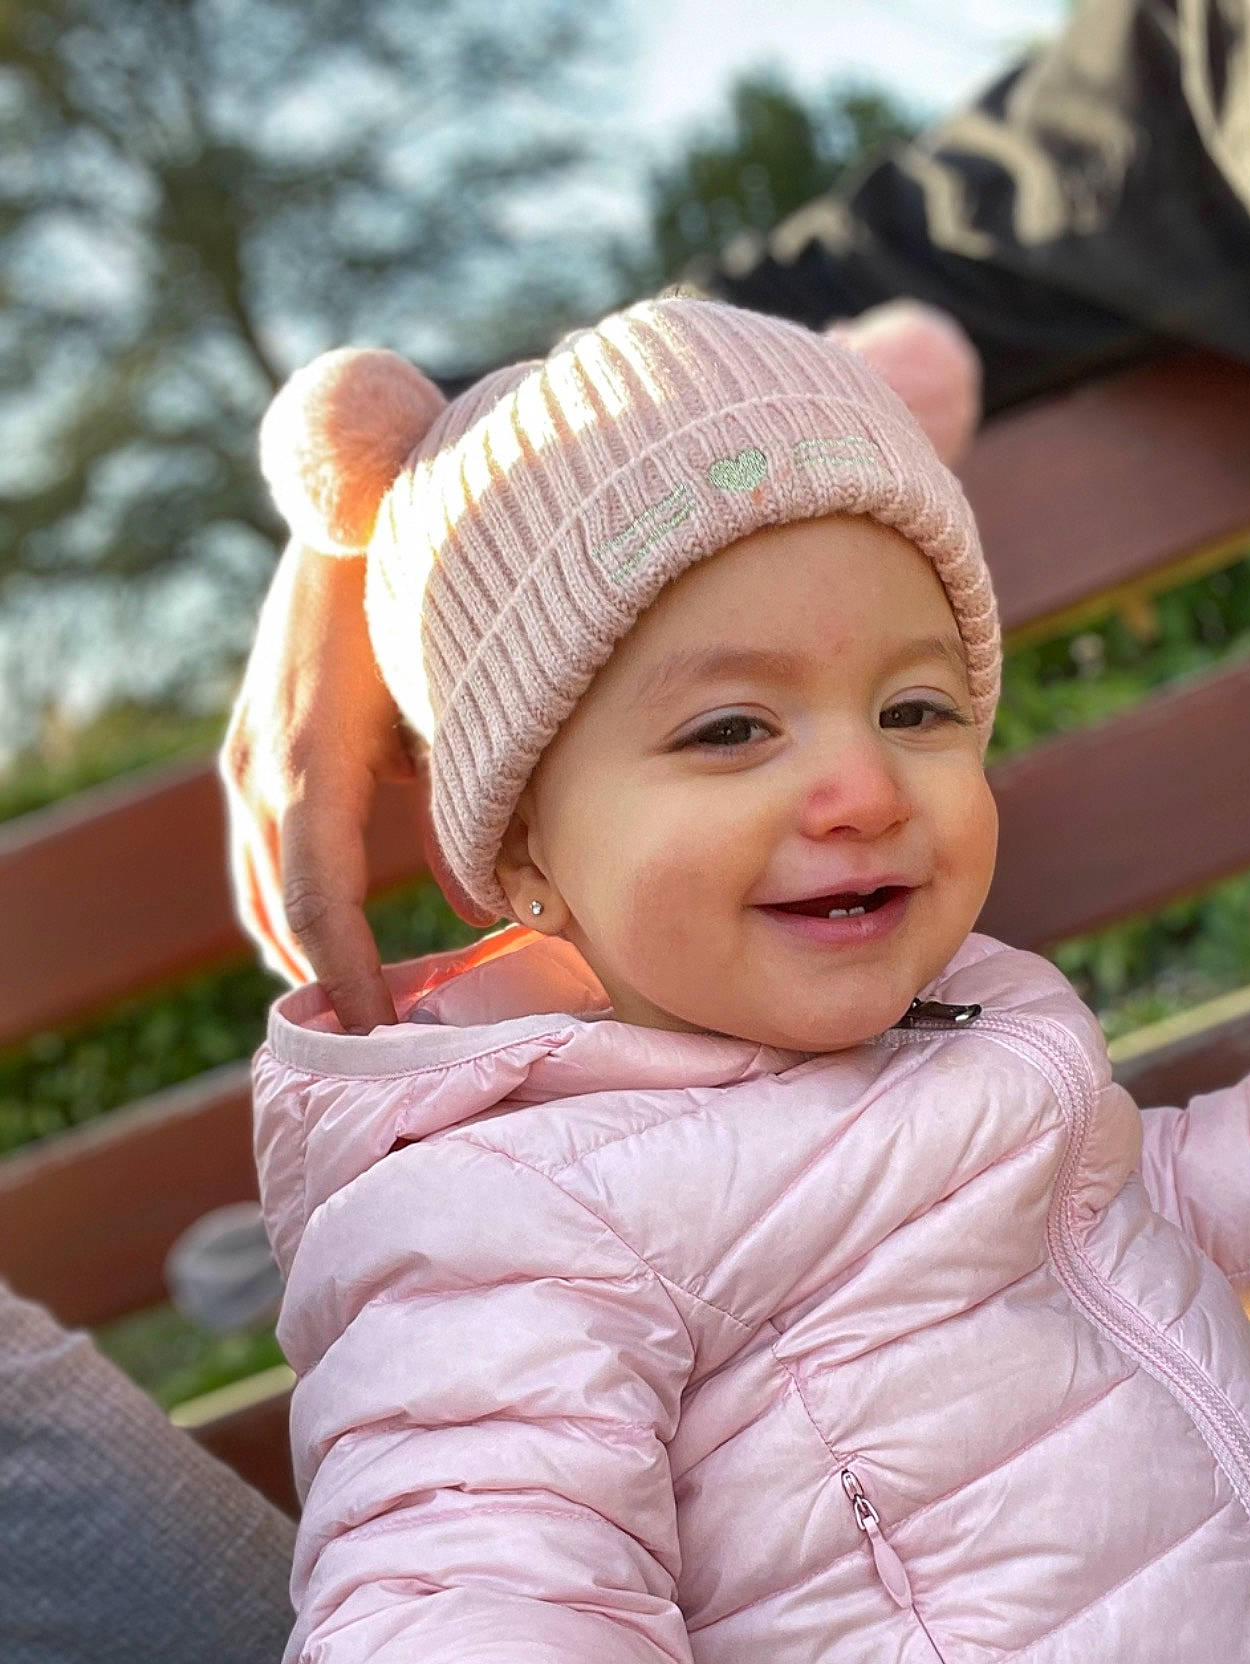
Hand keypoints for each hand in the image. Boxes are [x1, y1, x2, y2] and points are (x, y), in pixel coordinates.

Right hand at [220, 542, 419, 1029]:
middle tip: (384, 1050)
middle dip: (326, 988)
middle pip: (278, 917)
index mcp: (310, 768)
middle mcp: (261, 771)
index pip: (318, 908)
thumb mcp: (451, 714)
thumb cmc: (421, 609)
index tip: (386, 1040)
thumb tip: (488, 911)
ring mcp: (247, 761)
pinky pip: (266, 860)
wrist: (356, 514)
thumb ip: (465, 815)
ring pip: (263, 895)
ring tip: (366, 1012)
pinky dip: (298, 913)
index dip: (350, 983)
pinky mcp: (255, 751)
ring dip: (307, 958)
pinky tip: (347, 943)